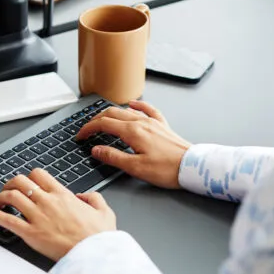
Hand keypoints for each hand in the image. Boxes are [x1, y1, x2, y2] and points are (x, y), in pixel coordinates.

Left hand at [0, 169, 115, 260]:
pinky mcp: (31, 233)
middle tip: (8, 190)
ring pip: (12, 196)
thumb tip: (85, 196)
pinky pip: (8, 220)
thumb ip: (94, 198)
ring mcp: (38, 217)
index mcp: (63, 195)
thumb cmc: (99, 237)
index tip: (26, 182)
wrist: (95, 256)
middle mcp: (48, 202)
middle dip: (11, 183)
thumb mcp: (105, 211)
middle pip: (21, 181)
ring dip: (1, 196)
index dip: (29, 176)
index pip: (39, 175)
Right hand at [76, 100, 190, 189]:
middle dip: (95, 120)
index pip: (103, 124)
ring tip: (102, 120)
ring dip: (110, 114)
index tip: (80, 136)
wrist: (192, 167)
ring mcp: (152, 122)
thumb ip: (113, 157)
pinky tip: (132, 104)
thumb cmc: (167, 169)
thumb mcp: (135, 168)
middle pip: (112, 114)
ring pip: (126, 111)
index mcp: (133, 132)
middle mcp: (142, 123)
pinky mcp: (162, 126)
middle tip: (87, 129)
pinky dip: (137, 105)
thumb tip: (96, 150)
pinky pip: (147, 109)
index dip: (88, 129)